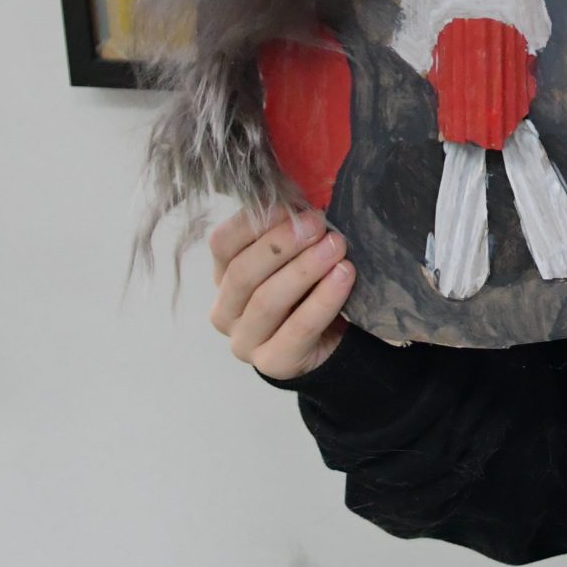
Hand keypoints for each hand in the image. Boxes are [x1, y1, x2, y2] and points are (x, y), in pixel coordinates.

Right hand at [208, 203, 355, 380]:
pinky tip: (344, 276)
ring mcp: (245, 341)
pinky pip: (299, 329)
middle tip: (318, 224)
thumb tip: (303, 202)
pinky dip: (324, 299)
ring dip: (304, 269)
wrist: (329, 344)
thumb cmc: (308, 291)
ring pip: (267, 300)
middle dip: (282, 244)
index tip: (291, 204)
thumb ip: (289, 233)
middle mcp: (225, 311)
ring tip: (337, 247)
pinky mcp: (273, 364)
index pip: (222, 244)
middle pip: (243, 272)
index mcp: (223, 277)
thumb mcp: (293, 259)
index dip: (253, 222)